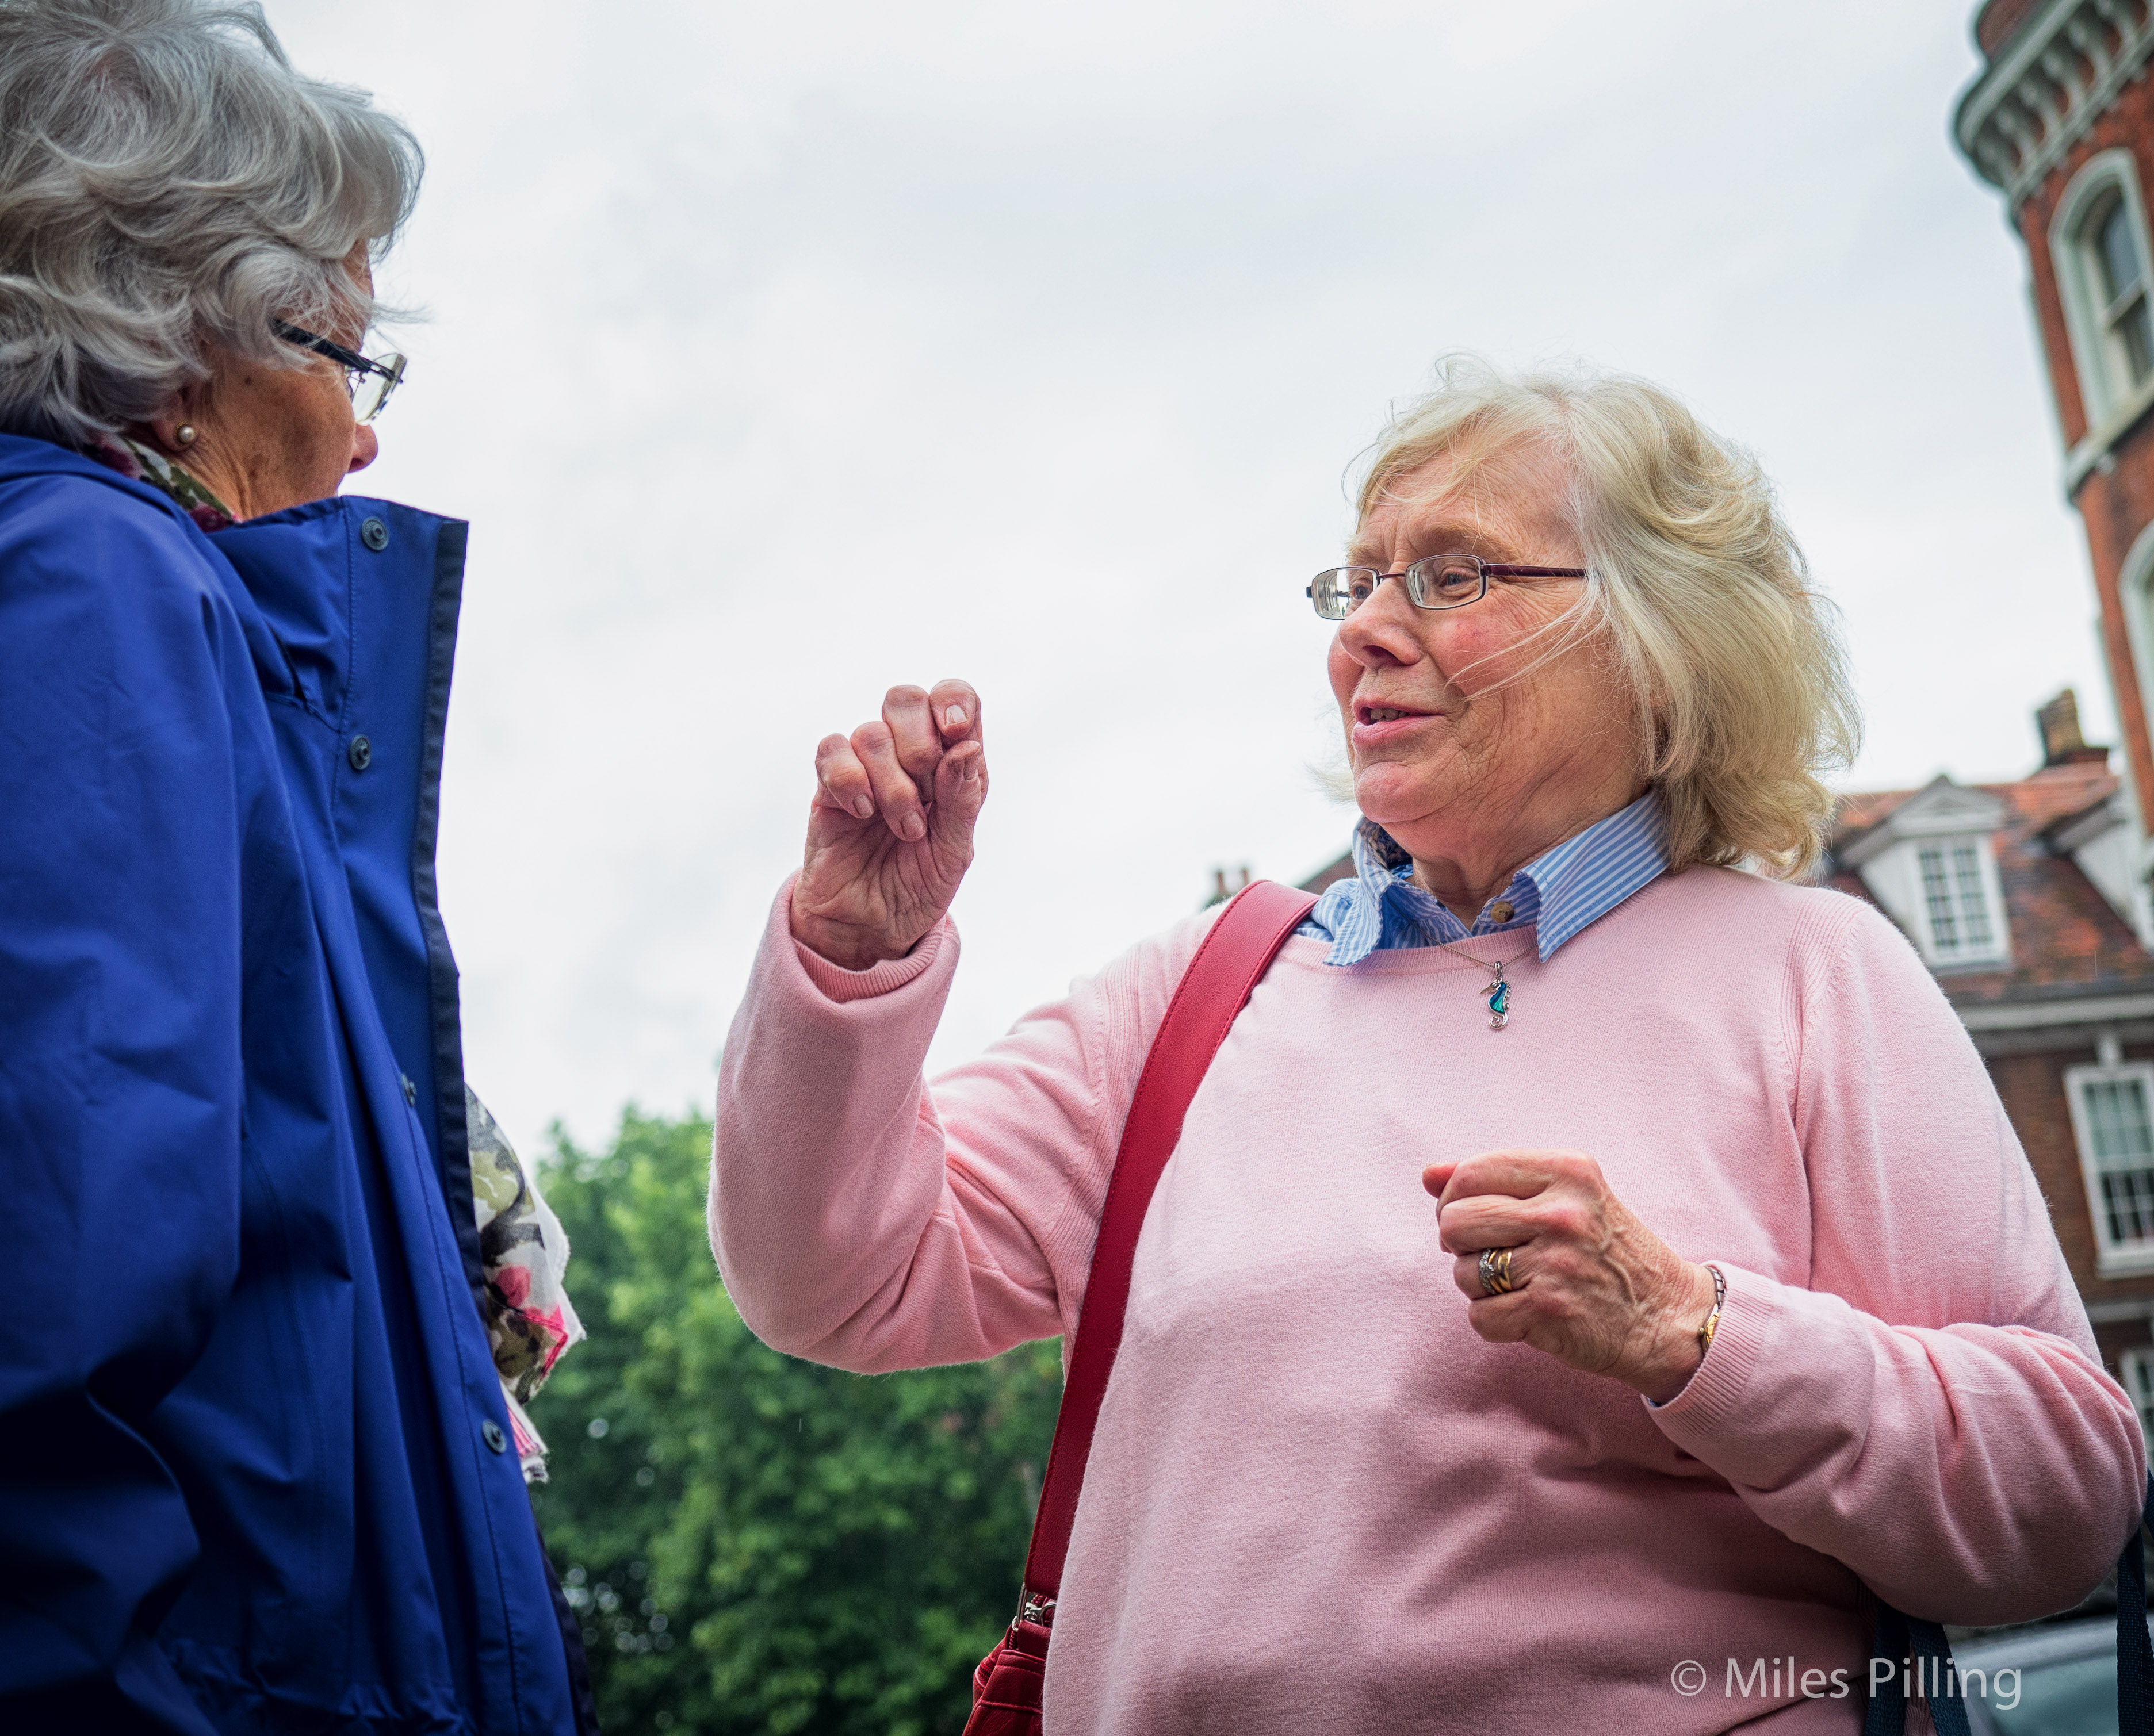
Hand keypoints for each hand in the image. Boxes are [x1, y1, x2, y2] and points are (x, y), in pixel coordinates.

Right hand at [790, 680, 986, 970]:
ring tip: (904, 829)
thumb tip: (966, 748)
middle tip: (925, 785)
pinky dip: (850, 779)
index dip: (954, 701)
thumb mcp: (953, 852)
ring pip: (871, 733)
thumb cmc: (917, 888)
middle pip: (904, 699)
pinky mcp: (827, 788)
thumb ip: (962, 800)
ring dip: (893, 784)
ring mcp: (864, 770)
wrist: (868, 929)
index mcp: (948, 765)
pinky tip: (862, 813)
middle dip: (918, 738)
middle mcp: (905, 758)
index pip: (954, 699)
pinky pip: (831, 751)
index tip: (955, 732)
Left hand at [1423, 1150, 1716, 1402]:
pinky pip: (1480, 1317)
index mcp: (1567, 1170)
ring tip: (1522, 1283)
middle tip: (1493, 1254)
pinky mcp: (1549, 1310)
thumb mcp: (1566, 1197)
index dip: (1455, 1199)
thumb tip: (1428, 1174)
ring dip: (1481, 1286)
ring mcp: (1556, 1262)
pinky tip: (1530, 1313)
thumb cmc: (1607, 1251)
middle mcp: (1562, 1212)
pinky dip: (1496, 1321)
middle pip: (1454, 1221)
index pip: (1470, 1173)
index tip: (1475, 1217)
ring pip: (1463, 1272)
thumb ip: (1496, 1180)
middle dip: (1461, 1244)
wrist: (1670, 1316)